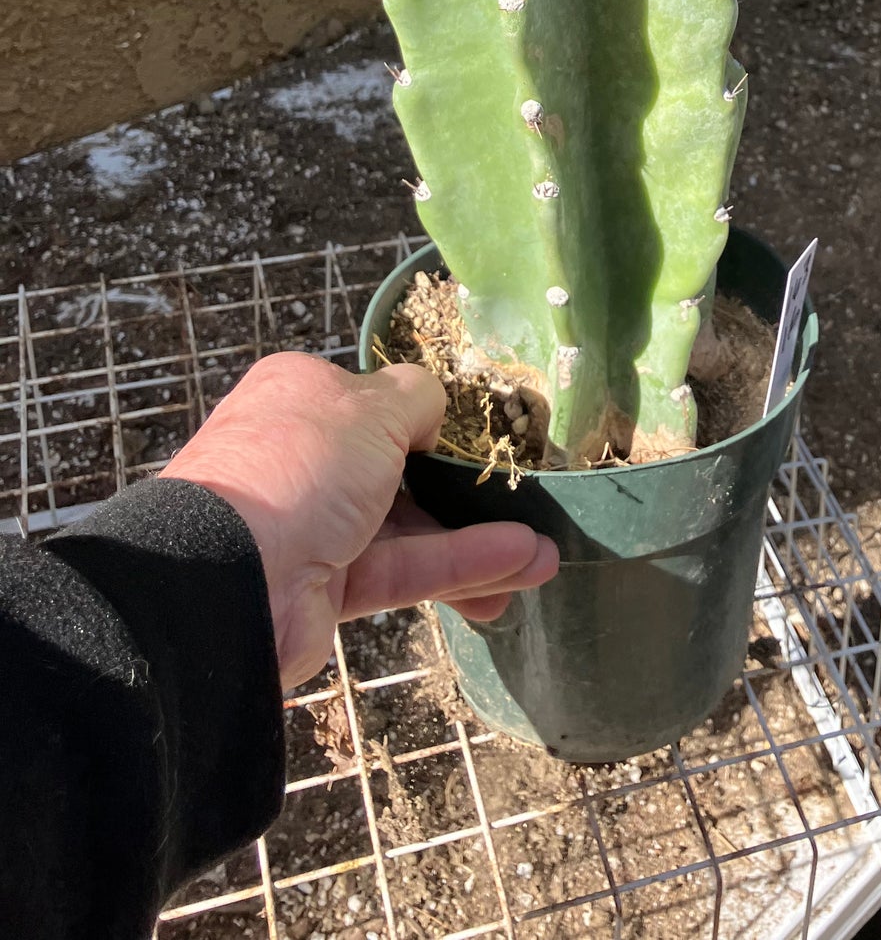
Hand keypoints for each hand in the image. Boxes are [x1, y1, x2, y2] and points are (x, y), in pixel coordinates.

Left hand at [162, 351, 557, 687]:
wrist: (228, 578)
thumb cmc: (300, 466)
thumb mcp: (374, 406)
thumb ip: (418, 399)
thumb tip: (433, 411)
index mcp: (301, 398)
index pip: (374, 401)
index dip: (427, 416)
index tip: (482, 433)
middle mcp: (305, 458)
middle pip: (399, 469)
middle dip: (464, 489)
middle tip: (524, 500)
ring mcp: (315, 526)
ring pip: (411, 528)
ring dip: (478, 540)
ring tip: (546, 557)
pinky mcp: (329, 587)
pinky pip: (406, 570)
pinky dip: (460, 568)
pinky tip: (520, 568)